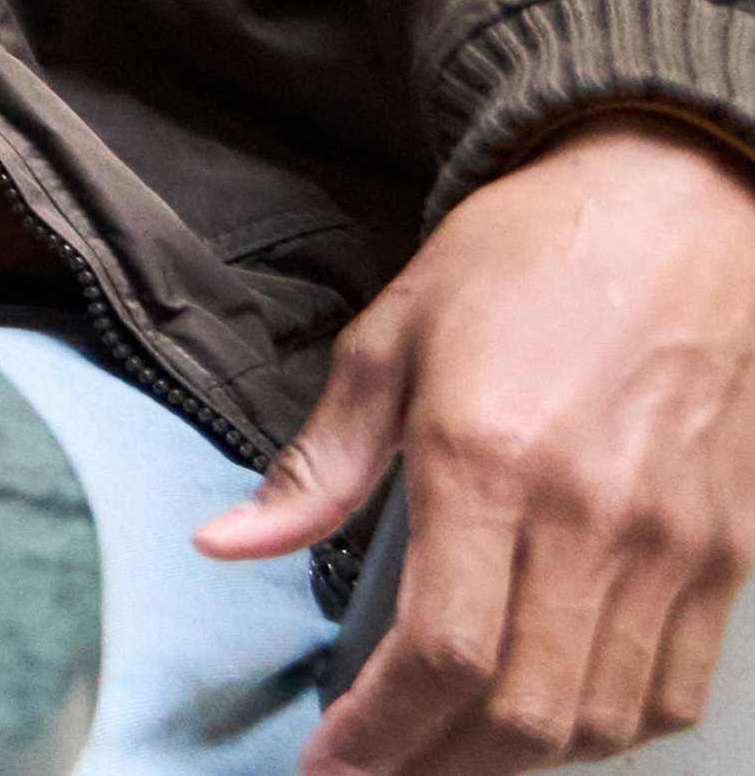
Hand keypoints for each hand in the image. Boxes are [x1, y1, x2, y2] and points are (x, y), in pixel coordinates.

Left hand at [202, 110, 754, 771]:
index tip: (332, 765)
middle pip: (522, 711)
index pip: (440, 651)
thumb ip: (316, 463)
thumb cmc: (522, 263)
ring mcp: (670, 546)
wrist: (673, 210)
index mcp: (487, 461)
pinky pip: (671, 687)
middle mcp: (589, 519)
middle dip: (439, 767)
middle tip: (376, 774)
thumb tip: (225, 545)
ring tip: (446, 757)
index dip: (381, 733)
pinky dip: (609, 729)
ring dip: (518, 761)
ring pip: (601, 718)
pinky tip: (546, 723)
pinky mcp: (725, 554)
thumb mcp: (390, 340)